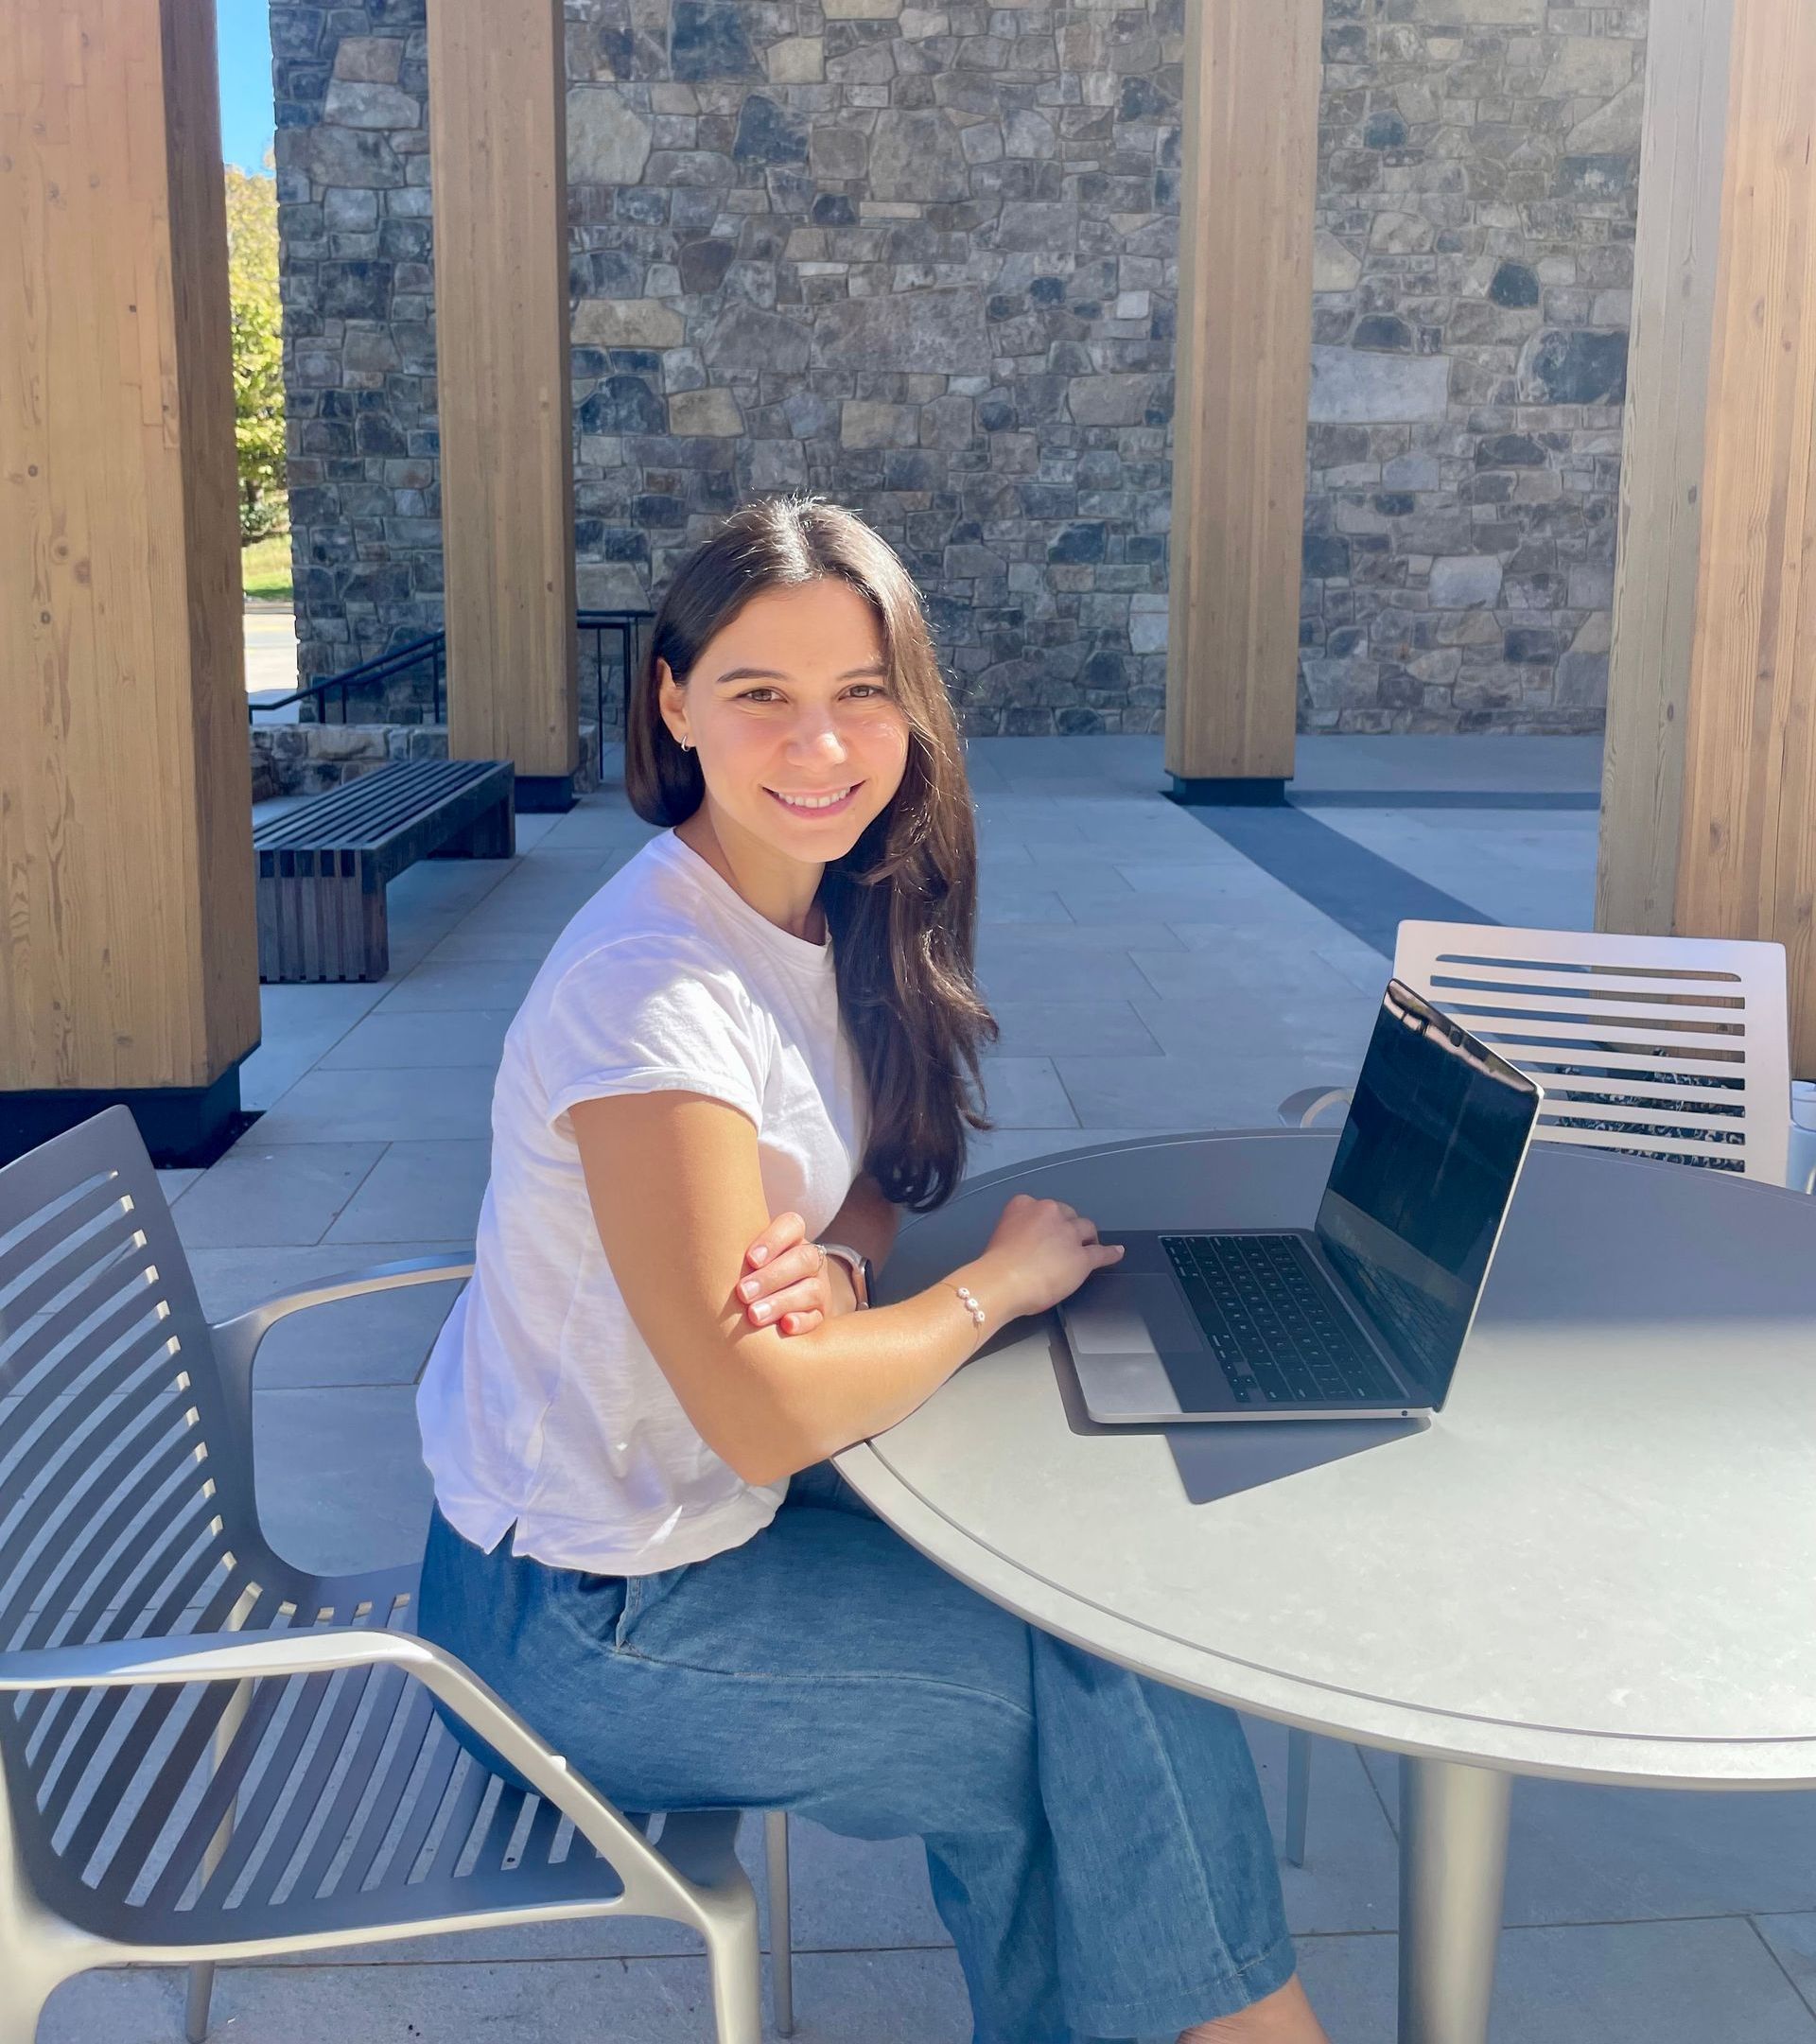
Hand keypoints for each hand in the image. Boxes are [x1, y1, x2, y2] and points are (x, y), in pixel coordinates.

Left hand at [735, 1210, 853, 1334]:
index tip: (750, 1259)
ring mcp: (820, 1287)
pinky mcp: (821, 1314)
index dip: (773, 1240)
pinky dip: (802, 1321)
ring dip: (781, 1302)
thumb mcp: (749, 1259)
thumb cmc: (751, 1275)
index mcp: (793, 1238)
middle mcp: (811, 1260)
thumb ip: (738, 1255)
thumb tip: (709, 1259)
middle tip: (743, 1293)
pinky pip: (817, 1317)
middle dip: (771, 1277)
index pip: (792, 1225)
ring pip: (811, 1289)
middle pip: (803, 1259)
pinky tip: (785, 1326)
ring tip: (754, 1315)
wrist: (778, 1305)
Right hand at [976, 1192, 1124, 1321]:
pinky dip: (1110, 1253)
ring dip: (1087, 1237)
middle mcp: (1049, 1212)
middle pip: (1068, 1214)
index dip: (1046, 1221)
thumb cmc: (994, 1265)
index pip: (1041, 1207)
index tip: (1044, 1232)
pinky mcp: (1082, 1256)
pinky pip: (1101, 1252)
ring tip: (1088, 1246)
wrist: (1003, 1280)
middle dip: (1068, 1227)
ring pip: (1086, 1228)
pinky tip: (1117, 1253)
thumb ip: (1017, 1233)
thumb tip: (1025, 1247)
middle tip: (1064, 1243)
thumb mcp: (1001, 1236)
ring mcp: (1068, 1233)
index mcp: (1023, 1205)